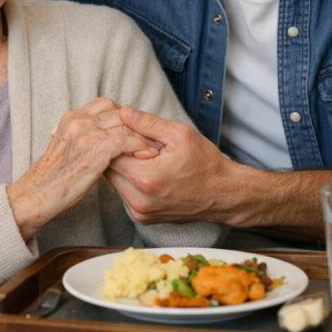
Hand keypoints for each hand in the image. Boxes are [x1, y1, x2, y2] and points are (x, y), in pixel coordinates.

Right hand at [7, 98, 158, 240]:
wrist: (37, 194)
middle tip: (155, 137)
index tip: (137, 129)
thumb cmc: (53, 178)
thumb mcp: (65, 149)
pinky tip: (148, 156)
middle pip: (119, 113)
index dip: (125, 116)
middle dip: (139, 125)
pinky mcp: (95, 150)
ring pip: (126, 125)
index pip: (106, 105)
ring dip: (145, 137)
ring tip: (157, 149)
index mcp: (71, 118)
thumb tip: (102, 137)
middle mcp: (78, 120)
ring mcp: (86, 134)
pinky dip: (140, 147)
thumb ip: (81, 137)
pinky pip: (126, 141)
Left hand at [105, 105, 234, 224]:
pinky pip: (124, 194)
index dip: (115, 138)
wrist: (223, 195)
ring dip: (122, 167)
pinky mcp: (142, 218)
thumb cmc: (205, 163)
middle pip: (108, 169)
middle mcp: (139, 200)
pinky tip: (146, 171)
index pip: (110, 154)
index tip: (126, 131)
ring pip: (114, 182)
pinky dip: (130, 181)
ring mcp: (140, 213)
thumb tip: (123, 112)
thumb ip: (148, 123)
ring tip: (142, 157)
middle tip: (133, 142)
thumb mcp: (180, 134)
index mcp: (146, 178)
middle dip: (117, 153)